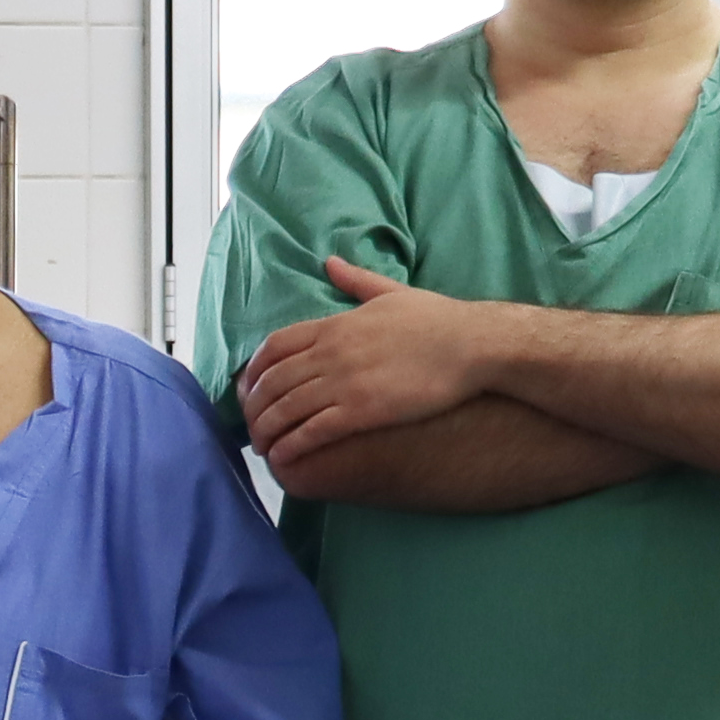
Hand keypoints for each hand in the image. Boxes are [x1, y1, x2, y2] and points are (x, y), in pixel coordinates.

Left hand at [239, 256, 503, 468]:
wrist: (472, 345)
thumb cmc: (438, 320)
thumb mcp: (390, 292)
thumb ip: (355, 280)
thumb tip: (330, 261)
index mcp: (335, 325)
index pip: (276, 345)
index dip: (254, 370)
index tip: (248, 388)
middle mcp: (332, 352)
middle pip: (273, 380)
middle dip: (253, 406)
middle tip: (248, 426)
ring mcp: (345, 381)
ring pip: (287, 407)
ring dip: (267, 430)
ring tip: (260, 448)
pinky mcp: (362, 410)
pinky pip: (314, 430)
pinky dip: (292, 444)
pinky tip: (283, 457)